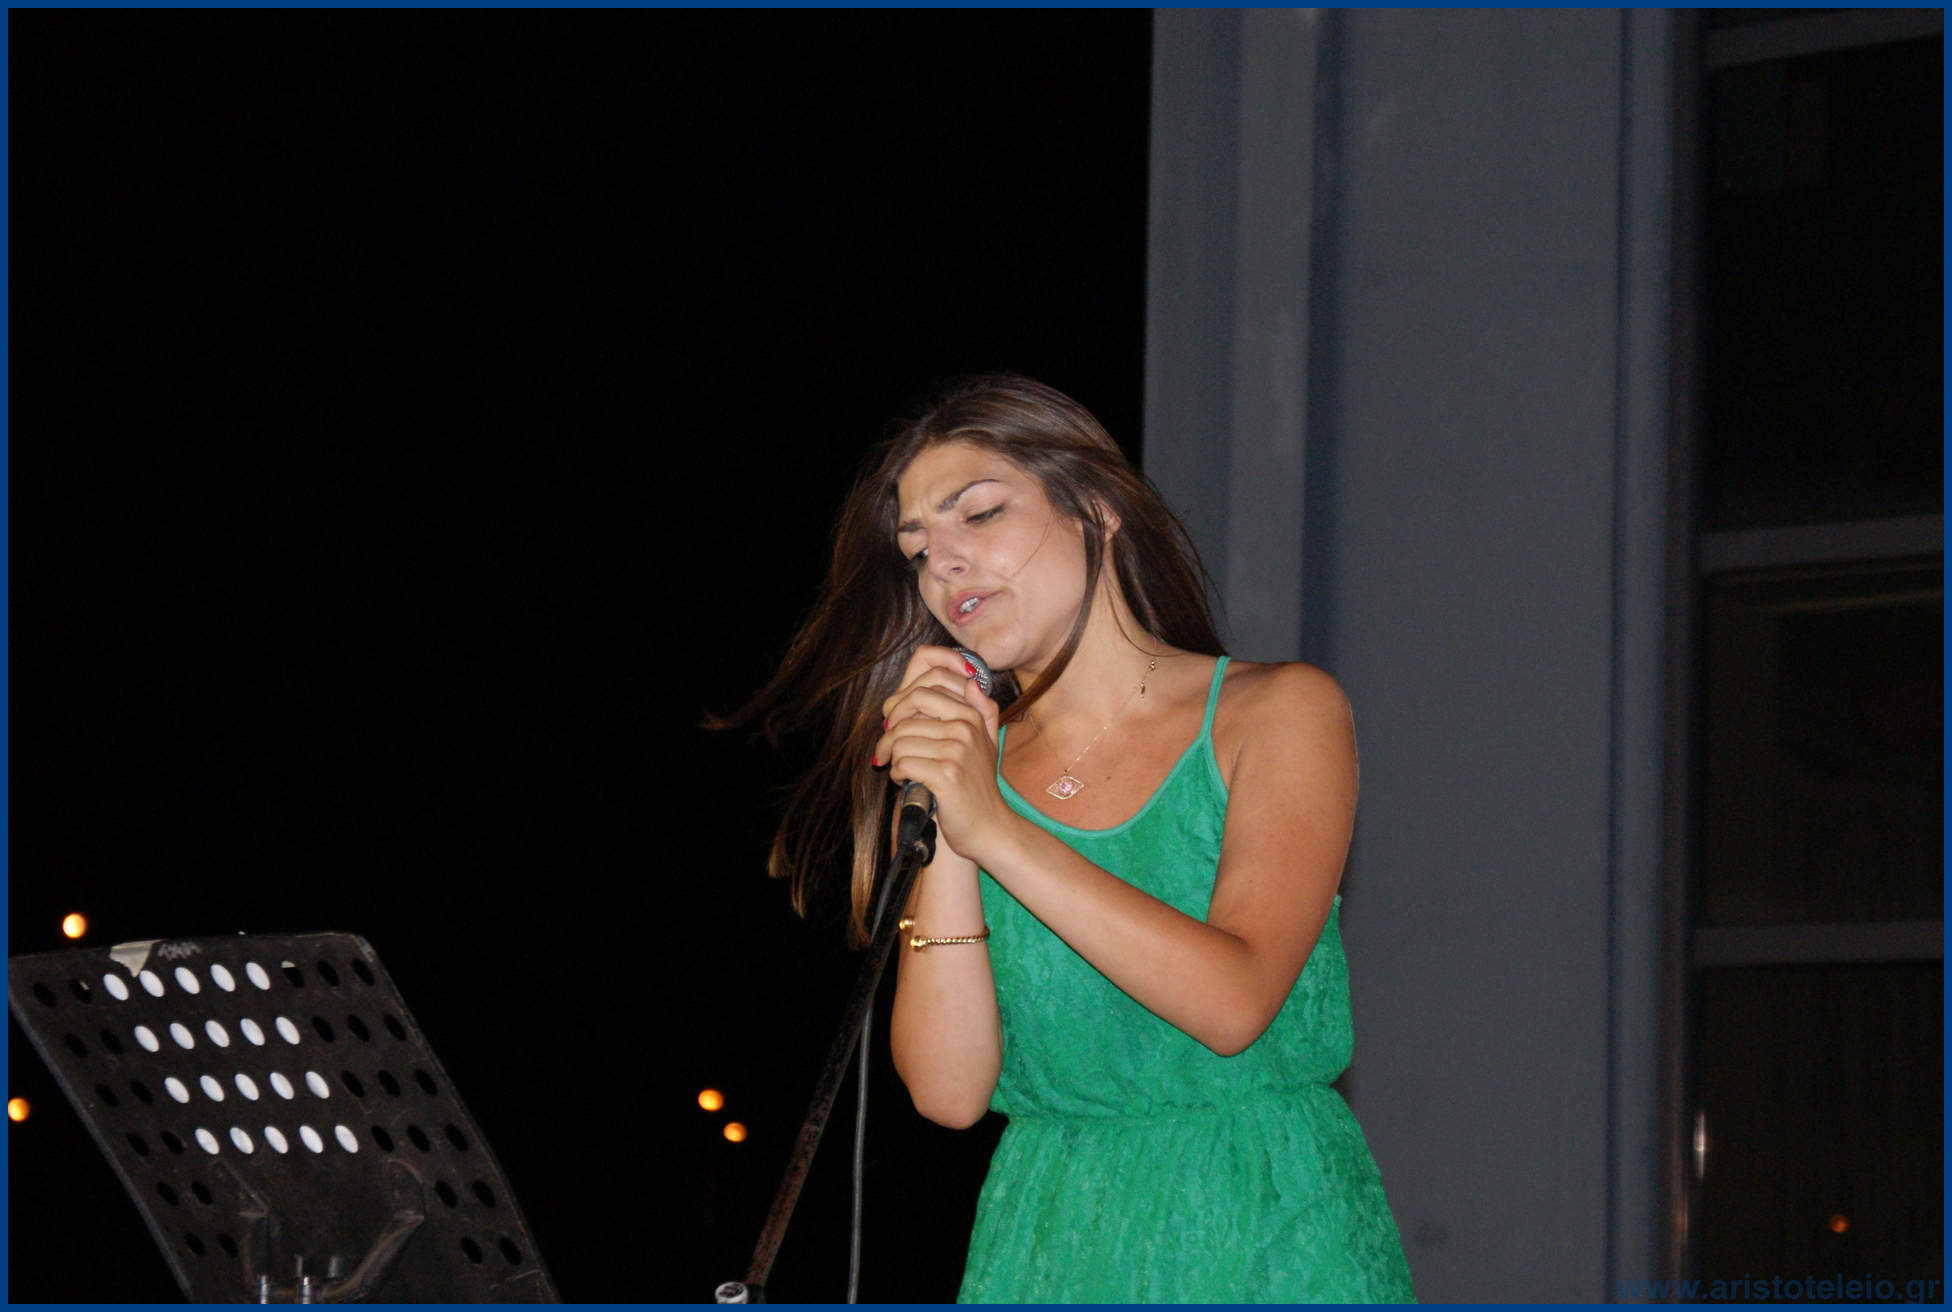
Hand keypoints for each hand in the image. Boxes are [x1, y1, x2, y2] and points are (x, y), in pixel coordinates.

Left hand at [874, 646, 1007, 861]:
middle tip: (885, 749)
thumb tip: (972, 682)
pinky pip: (903, 764)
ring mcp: (956, 752)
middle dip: (888, 732)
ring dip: (892, 758)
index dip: (900, 707)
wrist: (989, 826)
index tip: (893, 724)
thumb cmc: (980, 786)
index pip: (924, 691)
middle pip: (907, 715)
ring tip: (900, 770)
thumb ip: (983, 710)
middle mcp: (965, 729)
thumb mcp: (988, 743)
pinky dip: (897, 774)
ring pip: (901, 741)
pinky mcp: (945, 775)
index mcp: (972, 716)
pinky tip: (905, 781)